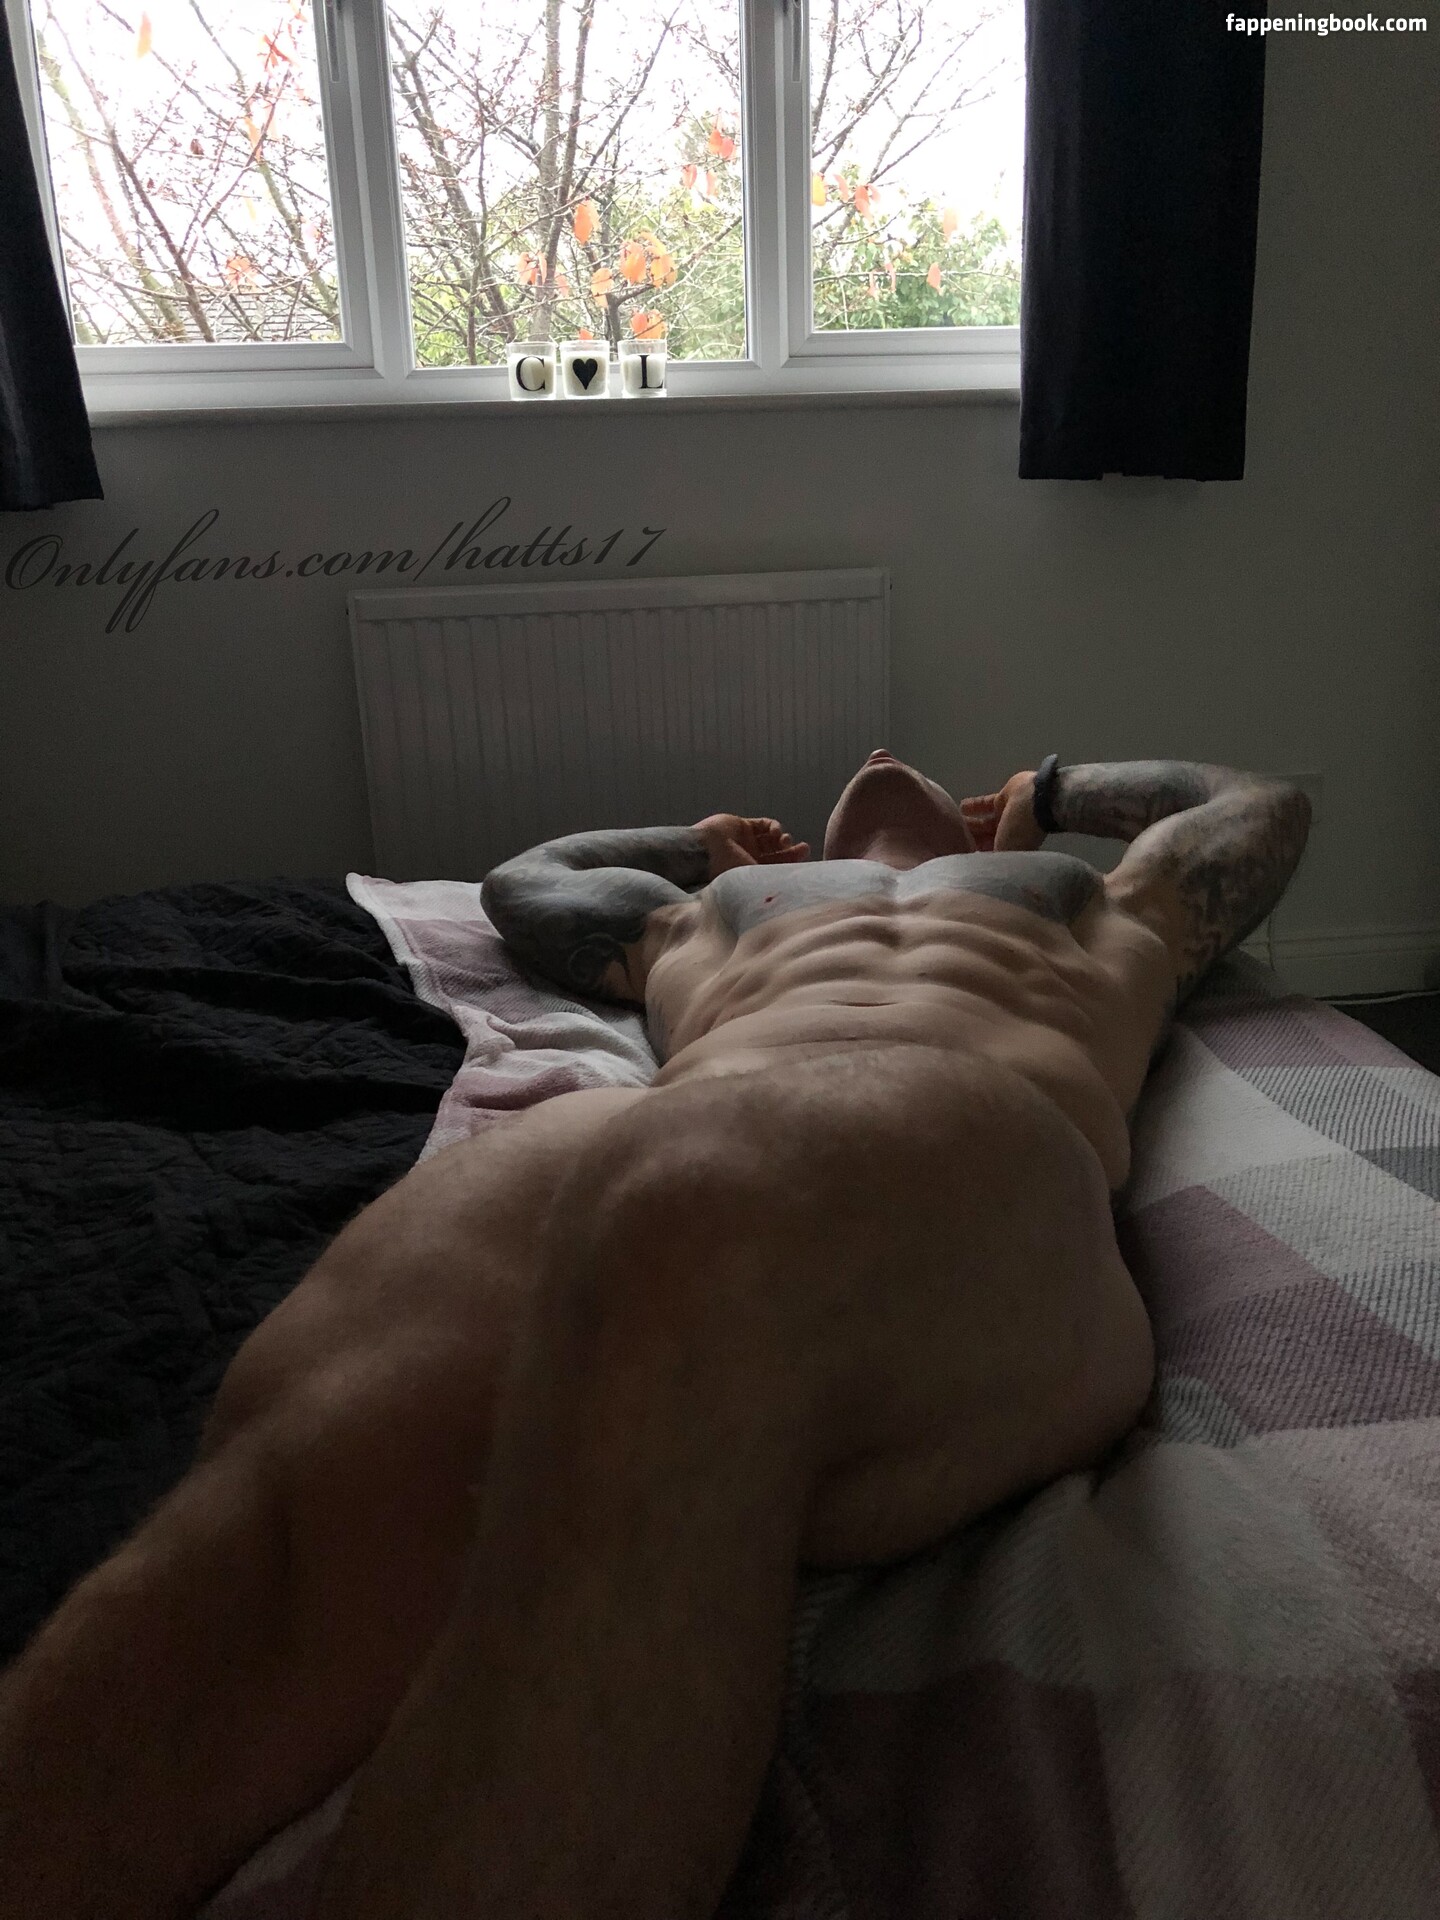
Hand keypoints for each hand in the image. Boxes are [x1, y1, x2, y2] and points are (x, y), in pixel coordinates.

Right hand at [693, 814, 810, 875]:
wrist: (706, 851)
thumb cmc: (728, 870)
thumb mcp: (755, 878)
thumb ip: (773, 877)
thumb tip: (796, 888)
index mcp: (752, 874)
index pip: (778, 867)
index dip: (793, 862)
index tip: (805, 858)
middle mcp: (749, 858)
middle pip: (778, 853)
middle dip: (792, 850)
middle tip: (804, 848)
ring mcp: (746, 841)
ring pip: (772, 838)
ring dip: (782, 838)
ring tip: (784, 840)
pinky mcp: (742, 825)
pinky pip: (764, 824)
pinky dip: (773, 826)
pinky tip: (775, 831)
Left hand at [959, 771, 1045, 852]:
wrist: (1037, 799)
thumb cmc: (1020, 829)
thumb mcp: (1006, 851)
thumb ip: (991, 860)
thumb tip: (978, 872)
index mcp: (1011, 850)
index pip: (990, 857)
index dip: (976, 857)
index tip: (960, 858)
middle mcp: (1009, 836)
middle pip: (985, 840)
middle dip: (970, 841)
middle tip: (951, 841)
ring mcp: (1006, 817)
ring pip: (983, 823)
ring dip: (970, 824)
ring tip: (953, 824)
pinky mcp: (1003, 799)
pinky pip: (985, 805)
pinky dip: (973, 806)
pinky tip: (961, 806)